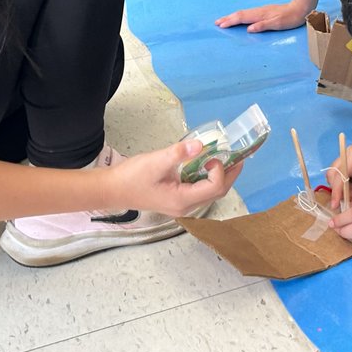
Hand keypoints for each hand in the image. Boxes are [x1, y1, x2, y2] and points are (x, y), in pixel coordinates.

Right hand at [102, 139, 241, 216]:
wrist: (112, 190)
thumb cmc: (132, 177)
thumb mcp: (156, 161)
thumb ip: (179, 153)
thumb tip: (201, 145)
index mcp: (182, 200)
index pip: (215, 187)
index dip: (220, 170)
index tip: (213, 155)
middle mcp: (186, 206)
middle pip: (217, 192)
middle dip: (230, 174)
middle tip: (239, 157)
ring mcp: (181, 205)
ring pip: (210, 192)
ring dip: (220, 176)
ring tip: (227, 159)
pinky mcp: (176, 199)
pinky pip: (199, 190)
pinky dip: (207, 178)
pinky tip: (206, 165)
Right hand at [215, 0, 310, 32]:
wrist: (300, 8)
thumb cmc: (290, 18)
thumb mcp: (278, 24)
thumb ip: (263, 26)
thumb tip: (249, 28)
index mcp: (260, 15)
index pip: (242, 18)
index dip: (231, 21)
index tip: (221, 25)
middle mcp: (259, 11)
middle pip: (240, 14)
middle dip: (228, 18)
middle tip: (217, 22)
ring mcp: (262, 10)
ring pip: (244, 13)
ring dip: (233, 16)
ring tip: (224, 20)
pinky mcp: (265, 11)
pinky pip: (249, 13)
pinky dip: (241, 16)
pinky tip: (240, 18)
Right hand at [326, 142, 351, 209]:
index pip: (341, 173)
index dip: (337, 190)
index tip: (336, 205)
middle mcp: (347, 152)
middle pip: (333, 173)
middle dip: (339, 189)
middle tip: (350, 199)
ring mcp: (344, 156)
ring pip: (333, 175)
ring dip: (342, 187)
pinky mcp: (344, 161)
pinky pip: (338, 175)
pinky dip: (344, 184)